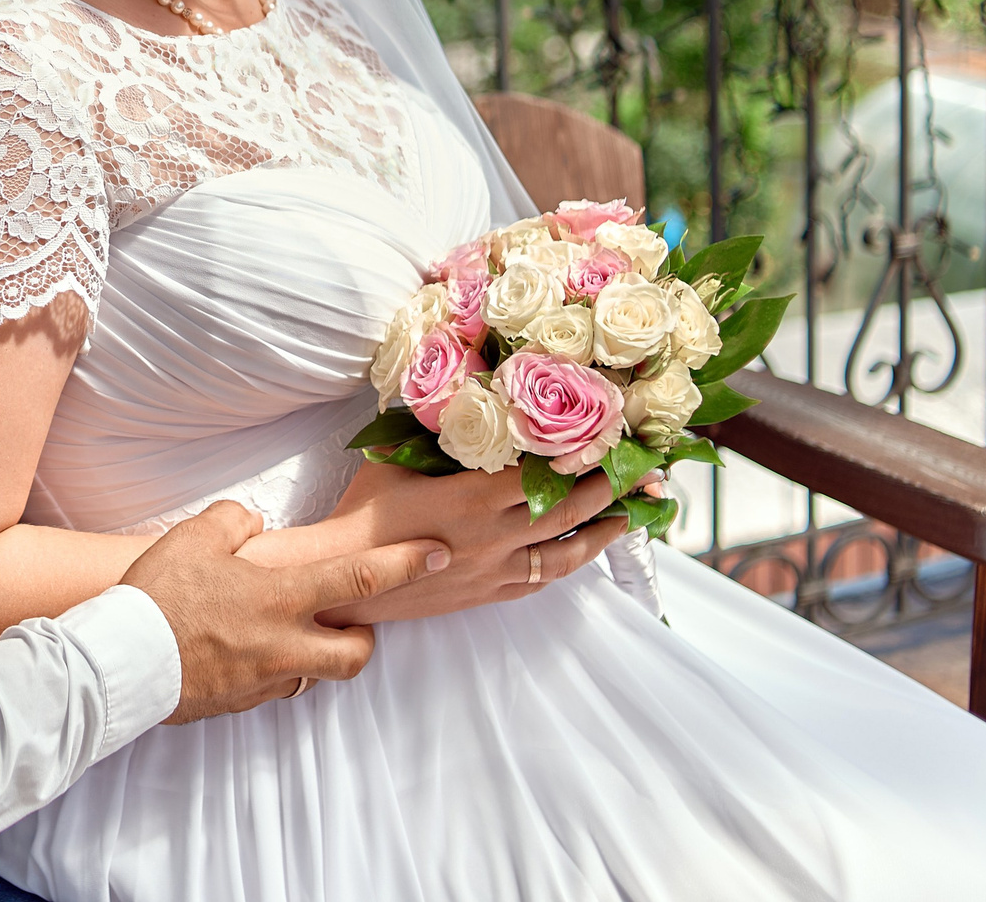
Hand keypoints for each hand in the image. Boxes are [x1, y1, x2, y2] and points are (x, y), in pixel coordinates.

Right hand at [119, 500, 448, 724]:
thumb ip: (234, 522)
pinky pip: (275, 688)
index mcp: (281, 597)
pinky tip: (247, 654)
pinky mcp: (242, 702)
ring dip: (316, 657)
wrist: (123, 662)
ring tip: (291, 635)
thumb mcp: (194, 537)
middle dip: (366, 640)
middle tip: (350, 622)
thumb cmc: (159, 596)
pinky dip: (273, 671)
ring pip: (316, 676)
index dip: (404, 564)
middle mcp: (285, 644)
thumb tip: (253, 525)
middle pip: (356, 654)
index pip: (360, 578)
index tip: (438, 555)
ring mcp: (266, 679)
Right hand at [313, 460, 626, 625]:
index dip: (581, 455)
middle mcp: (495, 537)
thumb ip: (431, 430)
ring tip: (630, 516)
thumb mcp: (393, 457)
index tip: (611, 438)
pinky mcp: (489, 593)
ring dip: (602, 532)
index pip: (544, 472)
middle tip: (641, 473)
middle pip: (567, 510)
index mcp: (474, 497)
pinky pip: (542, 580)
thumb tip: (454, 393)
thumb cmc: (364, 512)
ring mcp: (495, 570)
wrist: (344, 578)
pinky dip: (569, 564)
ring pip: (565, 552)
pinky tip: (581, 553)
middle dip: (608, 489)